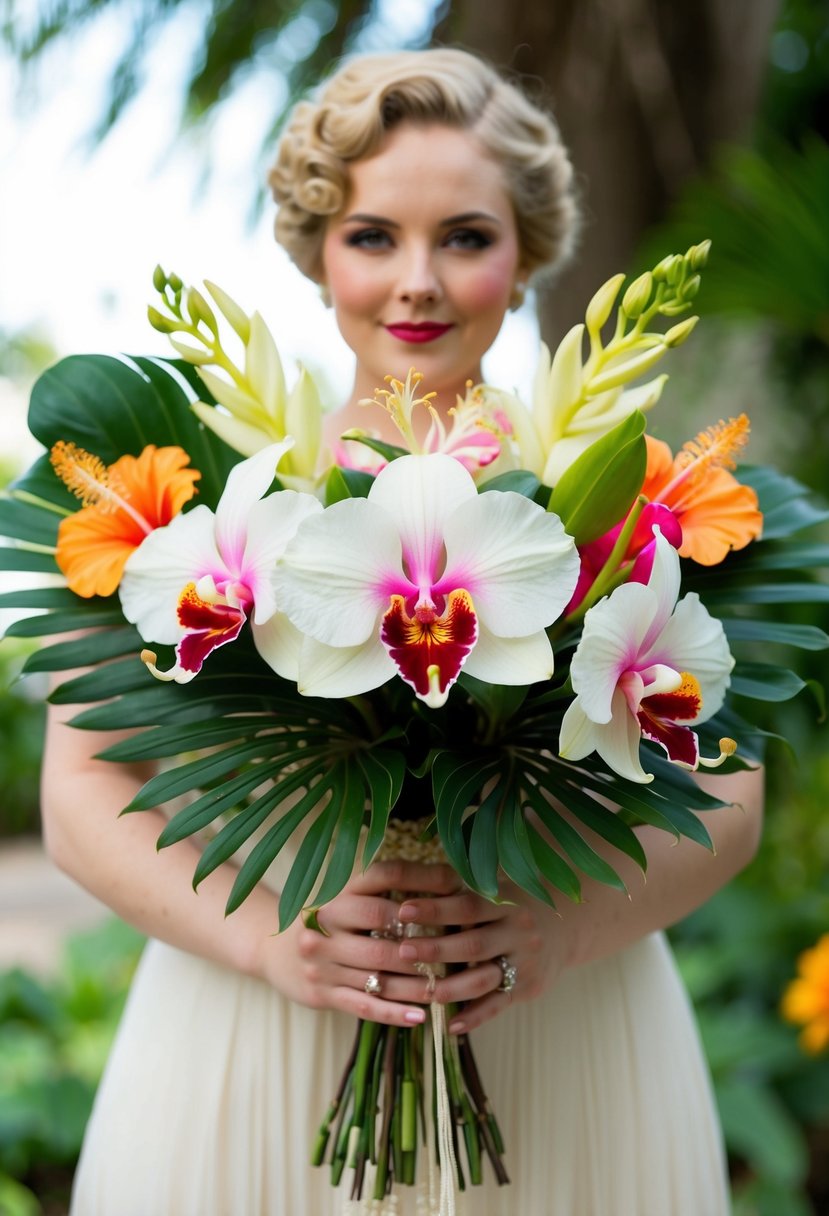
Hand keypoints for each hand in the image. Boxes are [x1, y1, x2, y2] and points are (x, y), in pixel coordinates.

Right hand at [260, 860, 463, 1026]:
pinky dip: (395, 1013)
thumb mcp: (349, 894)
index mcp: (338, 890)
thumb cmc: (329, 919)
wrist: (271, 948)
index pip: (385, 874)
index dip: (423, 876)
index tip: (457, 883)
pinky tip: (421, 1017)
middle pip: (384, 925)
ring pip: (379, 971)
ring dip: (419, 981)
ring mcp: (321, 959)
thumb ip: (390, 887)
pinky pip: (364, 1004)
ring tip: (450, 986)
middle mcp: (325, 920)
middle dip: (424, 937)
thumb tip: (452, 878)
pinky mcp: (320, 992)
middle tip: (460, 945)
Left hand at [393, 881, 567, 1033]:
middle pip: (473, 944)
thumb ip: (462, 888)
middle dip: (436, 949)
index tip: (404, 910)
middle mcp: (518, 931)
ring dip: (450, 987)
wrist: (567, 926)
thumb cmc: (514, 904)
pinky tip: (450, 1026)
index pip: (468, 906)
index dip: (436, 909)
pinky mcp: (528, 987)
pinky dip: (474, 1017)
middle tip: (403, 951)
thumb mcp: (496, 888)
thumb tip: (409, 877)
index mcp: (507, 902)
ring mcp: (525, 961)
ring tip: (421, 991)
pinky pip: (498, 1005)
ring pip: (483, 979)